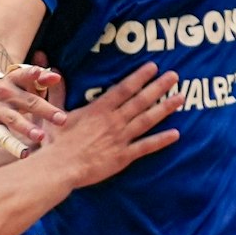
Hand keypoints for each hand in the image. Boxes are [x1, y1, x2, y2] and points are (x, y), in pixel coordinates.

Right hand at [0, 61, 66, 156]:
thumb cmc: (13, 89)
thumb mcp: (24, 81)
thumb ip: (41, 79)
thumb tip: (56, 77)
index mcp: (13, 79)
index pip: (23, 74)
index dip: (33, 74)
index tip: (42, 74)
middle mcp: (3, 93)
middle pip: (27, 102)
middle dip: (45, 111)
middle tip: (63, 119)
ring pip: (13, 120)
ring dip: (26, 128)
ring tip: (41, 136)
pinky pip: (3, 137)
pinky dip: (13, 146)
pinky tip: (25, 154)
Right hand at [33, 62, 180, 186]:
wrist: (58, 167)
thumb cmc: (54, 142)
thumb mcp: (55, 112)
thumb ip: (58, 91)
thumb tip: (54, 70)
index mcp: (98, 109)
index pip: (124, 88)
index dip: (140, 77)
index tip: (154, 67)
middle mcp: (114, 121)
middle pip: (141, 101)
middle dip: (159, 87)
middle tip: (174, 76)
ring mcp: (120, 138)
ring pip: (147, 120)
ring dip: (165, 108)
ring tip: (180, 98)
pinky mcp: (123, 156)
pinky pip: (145, 147)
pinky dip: (161, 140)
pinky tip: (176, 134)